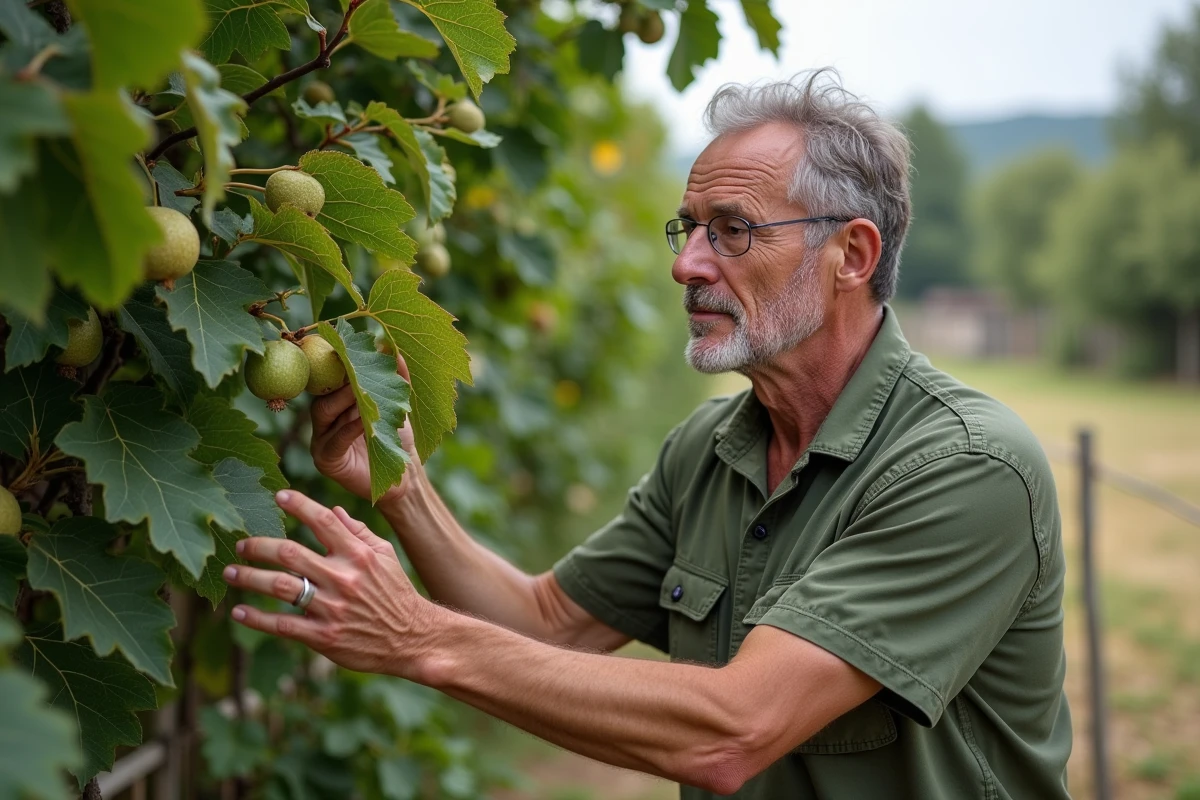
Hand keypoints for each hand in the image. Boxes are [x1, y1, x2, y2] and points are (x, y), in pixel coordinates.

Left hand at [224, 490, 442, 677]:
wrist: (412, 638)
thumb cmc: (396, 592)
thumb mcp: (385, 556)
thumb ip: (358, 532)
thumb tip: (333, 511)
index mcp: (358, 555)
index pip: (323, 522)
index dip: (299, 506)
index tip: (278, 496)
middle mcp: (343, 578)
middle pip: (290, 554)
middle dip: (259, 546)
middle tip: (240, 544)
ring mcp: (332, 609)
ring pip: (281, 587)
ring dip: (249, 578)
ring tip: (230, 572)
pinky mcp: (324, 637)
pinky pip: (283, 625)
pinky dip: (257, 618)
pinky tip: (238, 611)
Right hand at [310, 351, 421, 504]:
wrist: (405, 478)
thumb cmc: (397, 439)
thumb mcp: (398, 406)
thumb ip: (397, 379)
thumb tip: (394, 349)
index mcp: (337, 403)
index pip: (332, 378)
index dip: (340, 362)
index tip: (353, 346)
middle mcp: (325, 419)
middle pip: (323, 391)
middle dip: (340, 377)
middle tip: (357, 363)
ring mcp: (321, 439)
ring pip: (324, 411)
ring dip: (344, 399)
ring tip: (362, 389)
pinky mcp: (326, 460)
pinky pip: (335, 439)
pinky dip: (349, 427)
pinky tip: (365, 419)